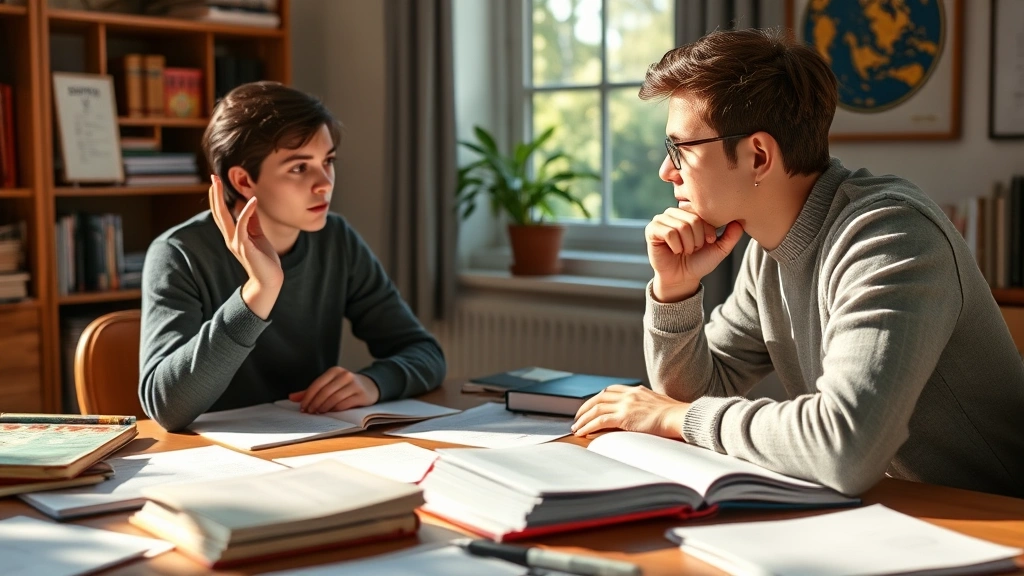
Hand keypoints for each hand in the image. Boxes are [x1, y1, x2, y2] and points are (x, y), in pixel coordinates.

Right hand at [208, 174, 282, 317]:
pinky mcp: (244, 246)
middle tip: (212, 177)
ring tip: (219, 182)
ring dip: (220, 199)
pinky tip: (252, 200)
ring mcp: (235, 242)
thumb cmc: (265, 259)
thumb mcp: (258, 235)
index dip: (218, 198)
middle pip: (218, 213)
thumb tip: (248, 204)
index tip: (216, 182)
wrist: (270, 279)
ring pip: (224, 217)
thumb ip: (252, 221)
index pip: (222, 213)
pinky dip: (246, 212)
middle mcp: (230, 238)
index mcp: (233, 235)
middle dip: (214, 194)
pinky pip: (242, 225)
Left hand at [289, 367, 380, 413]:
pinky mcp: (361, 395)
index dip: (308, 397)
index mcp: (335, 371)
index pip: (317, 384)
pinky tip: (331, 413)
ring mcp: (354, 385)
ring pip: (334, 398)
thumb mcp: (329, 385)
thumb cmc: (345, 387)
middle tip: (309, 412)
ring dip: (324, 407)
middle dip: (315, 403)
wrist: (370, 387)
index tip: (302, 407)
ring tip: (319, 413)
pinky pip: (345, 404)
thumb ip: (311, 391)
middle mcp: (345, 375)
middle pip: (325, 392)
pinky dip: (336, 409)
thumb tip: (292, 398)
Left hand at [572, 385, 690, 438]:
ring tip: (577, 427)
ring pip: (596, 408)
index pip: (611, 390)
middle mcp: (629, 395)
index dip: (599, 397)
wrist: (680, 417)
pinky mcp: (624, 417)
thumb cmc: (675, 416)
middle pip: (599, 397)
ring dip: (584, 418)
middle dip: (586, 407)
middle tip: (578, 417)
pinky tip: (582, 432)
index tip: (592, 405)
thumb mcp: (659, 406)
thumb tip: (645, 417)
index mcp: (637, 390)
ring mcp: (626, 405)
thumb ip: (648, 407)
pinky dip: (588, 426)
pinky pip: (600, 421)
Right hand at [645, 208, 743, 302]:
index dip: (708, 231)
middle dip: (697, 240)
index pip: (704, 213)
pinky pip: (668, 232)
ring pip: (681, 226)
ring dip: (687, 244)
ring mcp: (662, 219)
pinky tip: (674, 251)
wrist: (682, 278)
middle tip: (693, 249)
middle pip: (692, 220)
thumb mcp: (720, 249)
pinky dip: (675, 246)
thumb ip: (731, 235)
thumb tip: (740, 220)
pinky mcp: (651, 230)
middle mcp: (675, 213)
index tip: (708, 242)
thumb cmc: (699, 262)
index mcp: (691, 212)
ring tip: (684, 250)